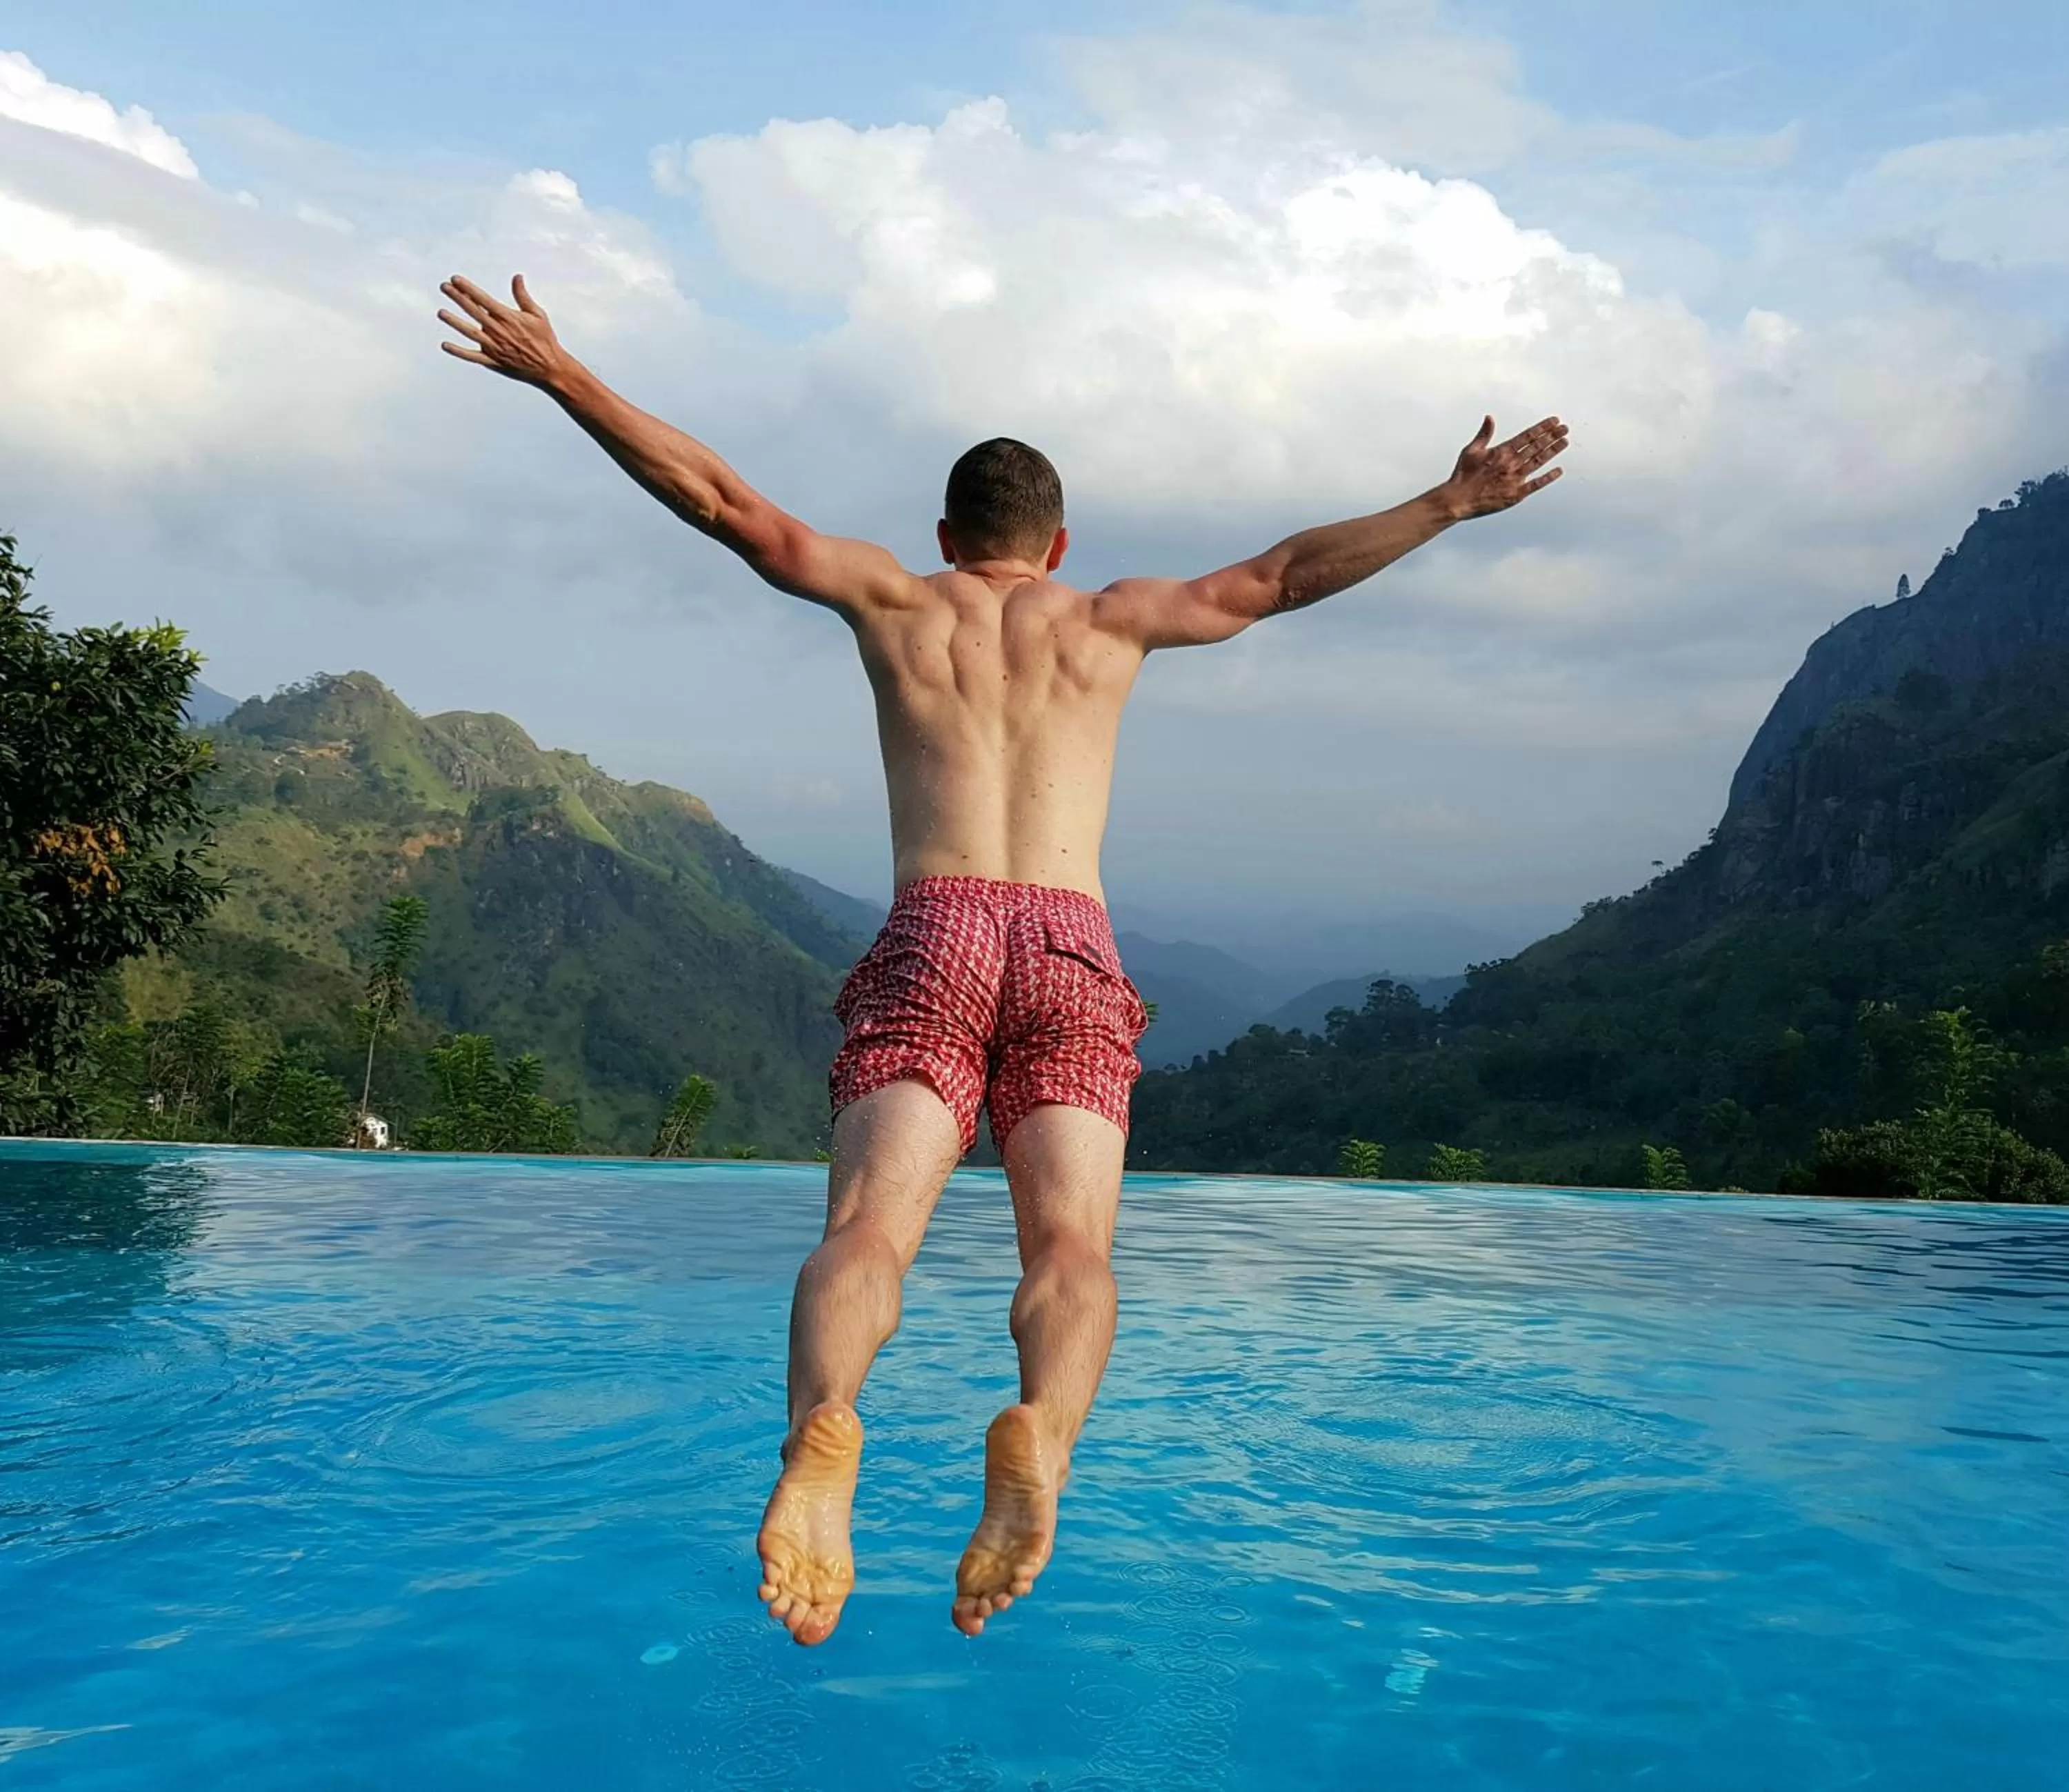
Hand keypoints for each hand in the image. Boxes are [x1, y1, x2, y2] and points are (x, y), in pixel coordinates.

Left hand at [437, 274, 571, 388]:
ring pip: (469, 332)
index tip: (455, 279)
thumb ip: (523, 296)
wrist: (550, 368)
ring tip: (441, 312)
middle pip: (473, 311)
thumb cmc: (545, 340)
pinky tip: (445, 345)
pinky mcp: (493, 361)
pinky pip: (472, 356)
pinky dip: (458, 351)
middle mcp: (499, 331)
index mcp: (509, 318)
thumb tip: (517, 276)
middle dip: (457, 297)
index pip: (483, 299)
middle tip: (444, 287)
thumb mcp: (537, 315)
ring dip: (454, 322)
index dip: (467, 288)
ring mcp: (494, 347)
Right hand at [1440, 415, 1567, 518]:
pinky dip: (1548, 477)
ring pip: (1539, 461)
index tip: (1554, 422)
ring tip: (1564, 442)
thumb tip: (1490, 417)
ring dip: (1553, 451)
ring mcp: (1515, 479)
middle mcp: (1511, 463)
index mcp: (1502, 451)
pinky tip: (1558, 471)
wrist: (1459, 499)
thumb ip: (1484, 434)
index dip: (1543, 427)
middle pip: (1537, 446)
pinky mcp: (1516, 494)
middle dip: (1552, 436)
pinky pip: (1536, 484)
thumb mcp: (1471, 450)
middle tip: (1565, 429)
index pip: (1527, 436)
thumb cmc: (1463, 475)